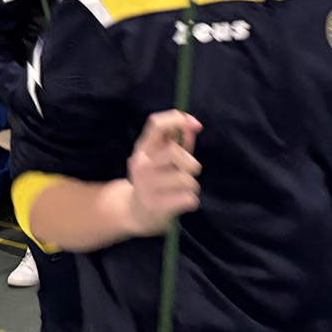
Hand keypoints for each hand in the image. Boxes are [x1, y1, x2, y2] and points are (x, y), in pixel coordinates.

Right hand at [125, 111, 201, 231]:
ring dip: (191, 186)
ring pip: (187, 179)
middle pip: (174, 151)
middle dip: (190, 163)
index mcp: (143, 148)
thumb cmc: (156, 180)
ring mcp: (146, 186)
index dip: (178, 119)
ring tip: (180, 190)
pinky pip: (188, 199)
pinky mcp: (156, 206)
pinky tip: (178, 203)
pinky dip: (190, 201)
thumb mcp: (163, 158)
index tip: (195, 124)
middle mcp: (141, 164)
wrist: (136, 213)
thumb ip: (178, 142)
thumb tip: (193, 125)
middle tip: (187, 172)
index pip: (156, 124)